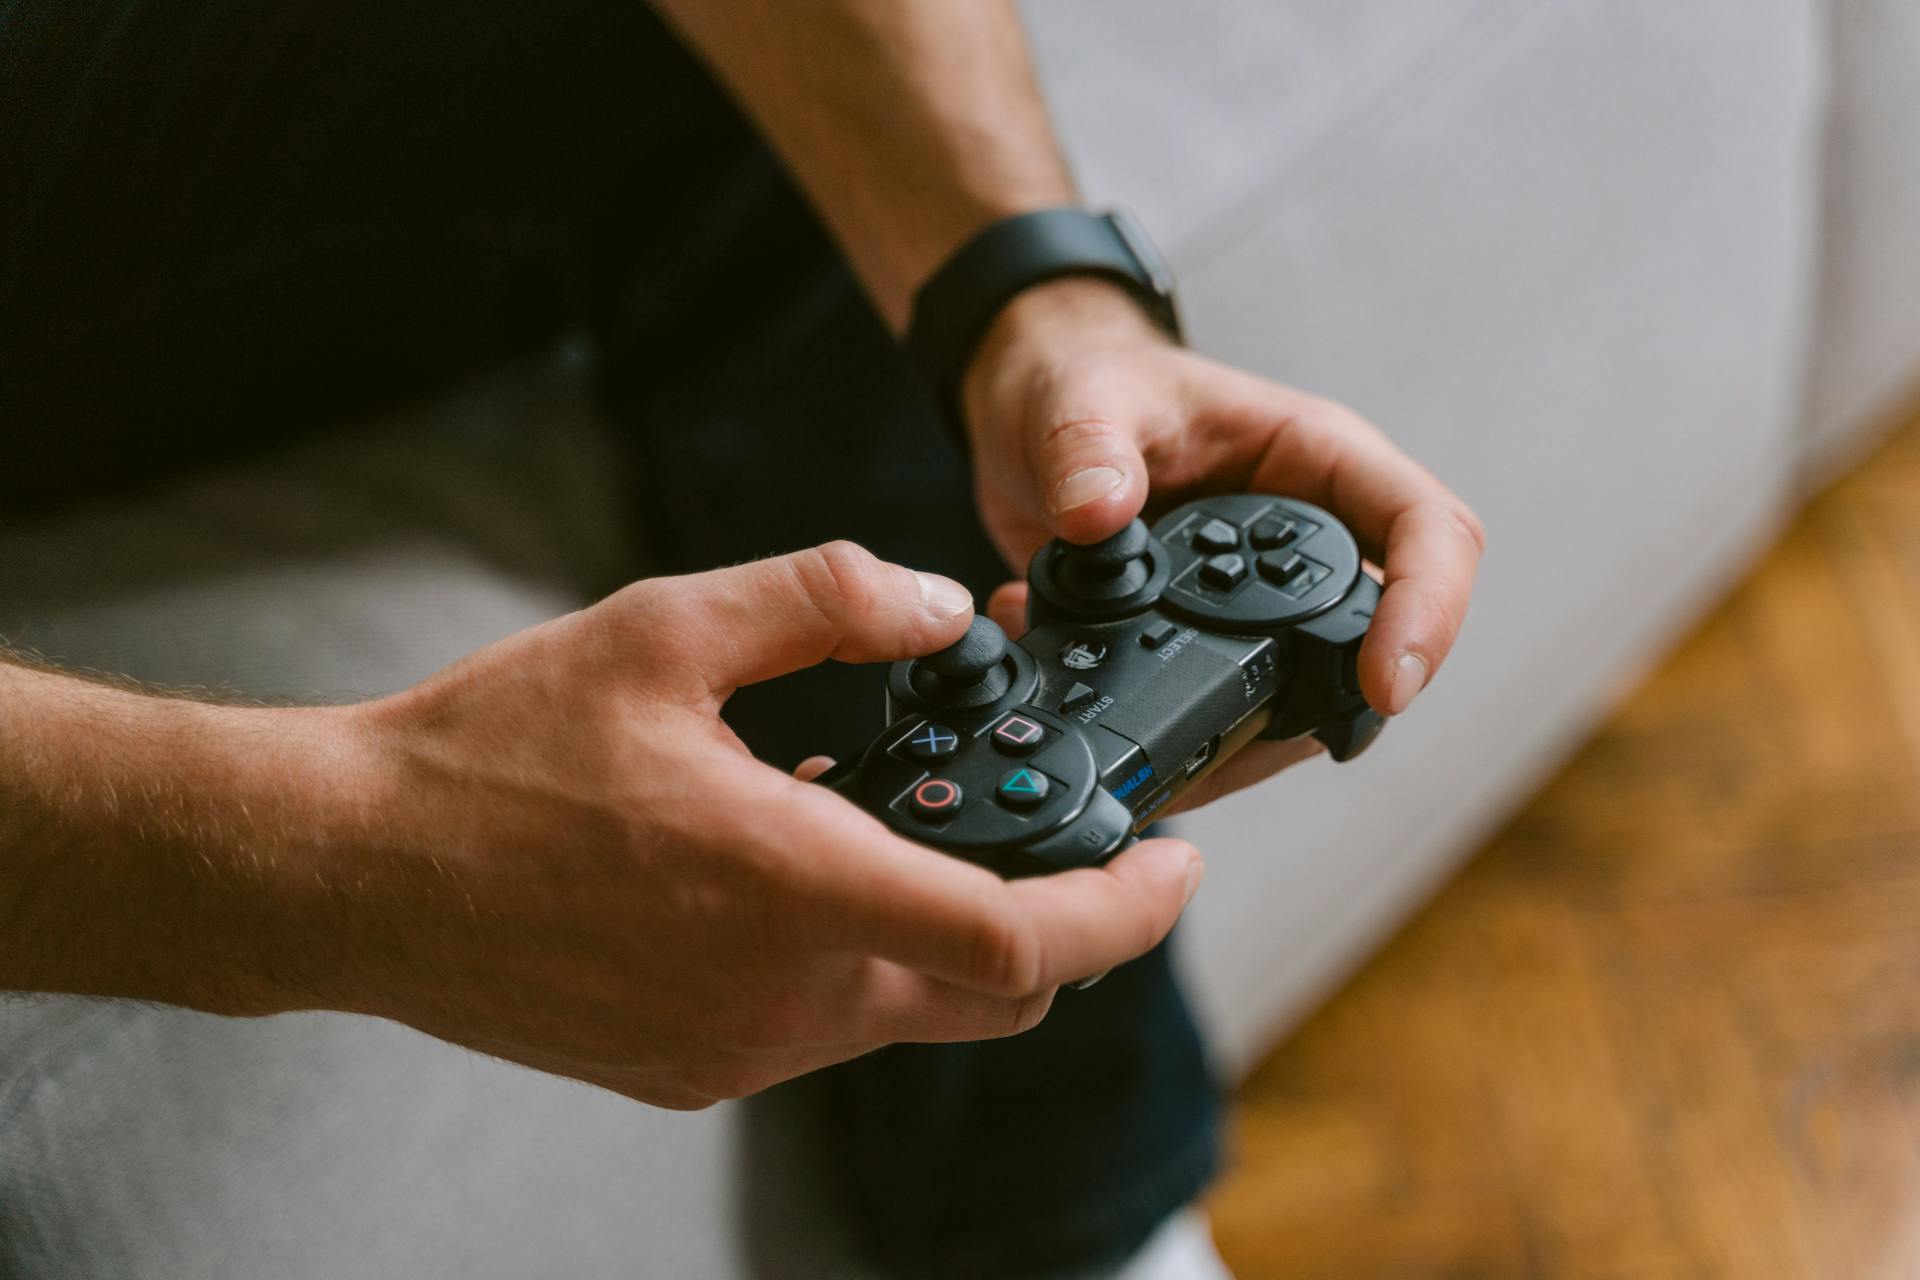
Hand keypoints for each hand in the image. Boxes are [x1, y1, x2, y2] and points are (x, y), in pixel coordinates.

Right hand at [316, 542, 1201, 1108]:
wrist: (355, 869)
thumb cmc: (493, 754)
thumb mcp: (670, 627)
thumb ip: (827, 598)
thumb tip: (937, 606)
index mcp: (794, 885)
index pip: (1019, 941)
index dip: (1127, 911)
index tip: (1175, 862)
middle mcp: (781, 995)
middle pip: (994, 995)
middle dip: (1062, 924)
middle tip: (1072, 839)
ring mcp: (737, 1050)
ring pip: (911, 1012)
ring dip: (948, 934)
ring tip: (903, 822)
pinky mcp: (692, 1070)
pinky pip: (826, 1027)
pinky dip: (860, 959)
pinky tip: (805, 871)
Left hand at [960, 279, 1484, 796]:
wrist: (1032, 416)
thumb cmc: (1088, 378)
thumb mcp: (1079, 397)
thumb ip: (1087, 450)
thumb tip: (1098, 512)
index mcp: (1316, 458)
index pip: (1426, 530)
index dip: (1428, 610)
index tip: (1385, 684)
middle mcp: (1304, 536)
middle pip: (1377, 636)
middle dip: (1329, 709)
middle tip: (1247, 749)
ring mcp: (1259, 599)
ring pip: (1304, 696)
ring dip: (1238, 740)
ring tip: (1156, 750)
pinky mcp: (1209, 642)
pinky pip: (1230, 709)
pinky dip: (1178, 737)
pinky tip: (1107, 720)